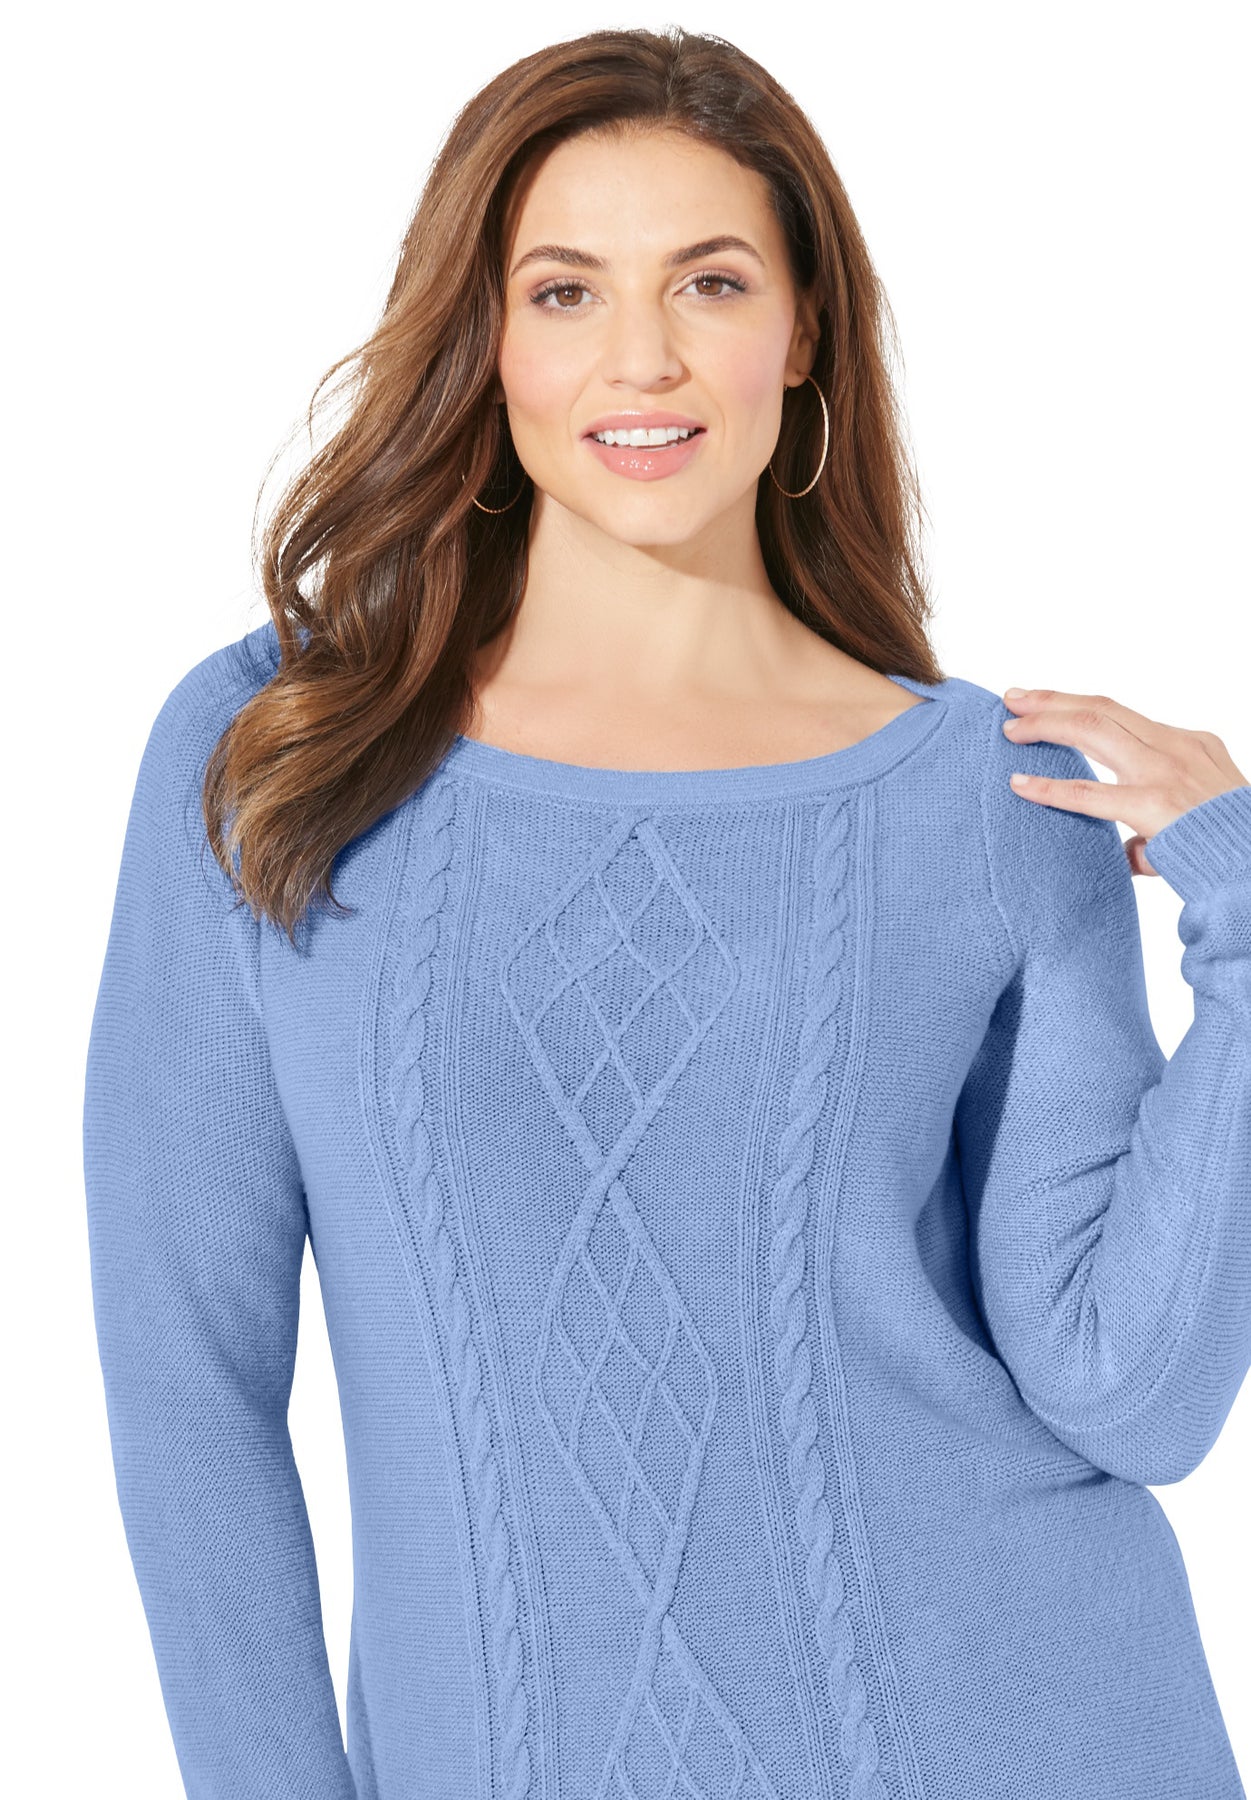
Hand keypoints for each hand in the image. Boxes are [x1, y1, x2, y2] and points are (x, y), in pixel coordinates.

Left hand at [1000, 686, 1248, 876]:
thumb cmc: (1231, 844)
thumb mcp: (1201, 813)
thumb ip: (1161, 822)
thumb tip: (1134, 851)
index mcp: (1189, 743)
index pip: (1122, 714)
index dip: (1078, 705)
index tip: (1045, 701)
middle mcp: (1176, 747)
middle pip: (1102, 708)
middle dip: (1053, 700)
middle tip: (1014, 697)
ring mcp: (1164, 771)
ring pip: (1092, 729)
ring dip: (1046, 724)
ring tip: (1011, 727)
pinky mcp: (1152, 805)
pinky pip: (1088, 793)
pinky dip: (1049, 788)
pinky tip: (1020, 784)